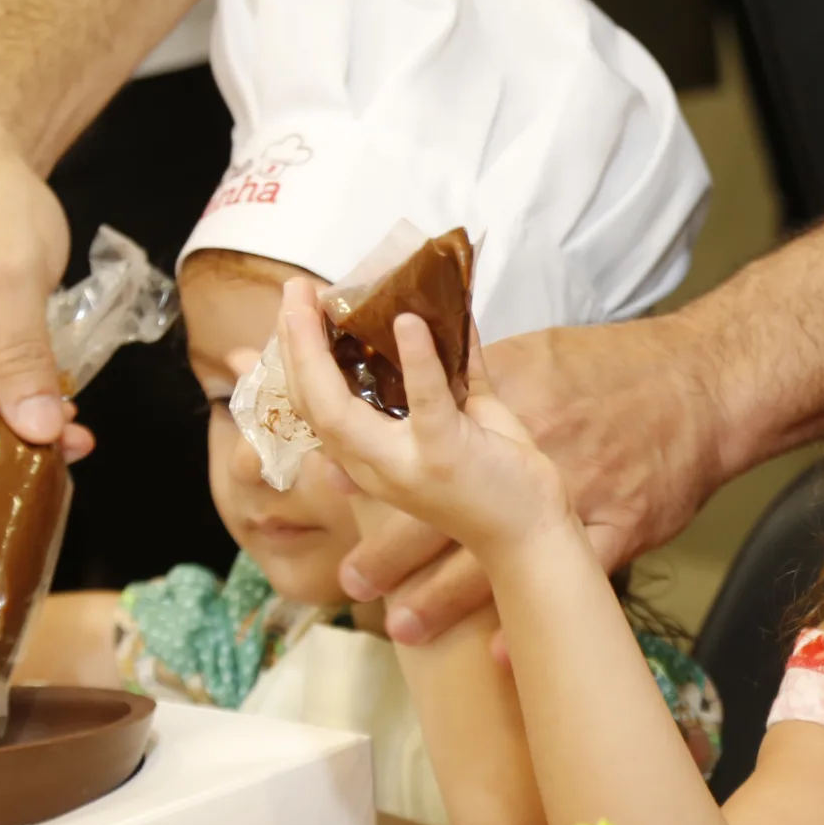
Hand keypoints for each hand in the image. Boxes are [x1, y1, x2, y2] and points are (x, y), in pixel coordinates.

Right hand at [277, 280, 573, 557]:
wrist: (531, 535)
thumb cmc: (495, 477)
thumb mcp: (460, 420)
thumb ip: (445, 375)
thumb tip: (437, 319)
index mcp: (368, 456)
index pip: (313, 405)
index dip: (295, 357)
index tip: (292, 308)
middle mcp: (373, 464)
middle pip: (311, 402)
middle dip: (293, 343)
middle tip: (293, 289)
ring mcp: (405, 463)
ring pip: (341, 409)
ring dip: (319, 351)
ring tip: (320, 298)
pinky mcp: (445, 455)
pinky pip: (424, 402)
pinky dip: (418, 360)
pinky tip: (408, 321)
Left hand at [338, 314, 728, 643]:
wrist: (703, 388)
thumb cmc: (624, 369)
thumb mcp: (543, 355)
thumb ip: (483, 372)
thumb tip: (427, 374)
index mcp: (508, 405)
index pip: (426, 438)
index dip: (378, 467)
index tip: (335, 486)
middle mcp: (532, 455)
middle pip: (447, 512)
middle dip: (393, 552)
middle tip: (354, 582)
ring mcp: (575, 498)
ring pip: (497, 559)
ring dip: (444, 598)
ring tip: (405, 629)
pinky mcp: (617, 531)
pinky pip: (567, 586)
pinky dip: (530, 624)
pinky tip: (497, 659)